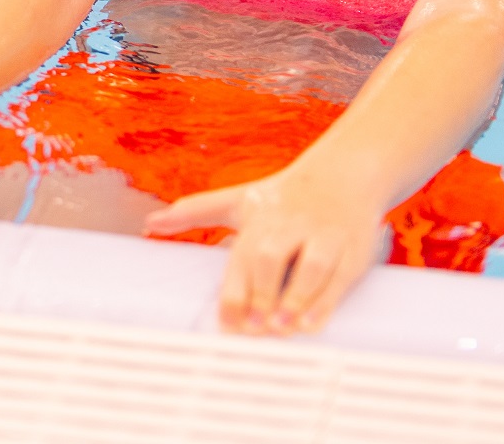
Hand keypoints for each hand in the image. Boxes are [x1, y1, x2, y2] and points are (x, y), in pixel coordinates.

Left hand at [145, 164, 390, 335]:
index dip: (234, 292)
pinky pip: (339, 276)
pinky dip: (325, 302)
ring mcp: (323, 236)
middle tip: (253, 329)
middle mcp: (290, 226)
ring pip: (311, 266)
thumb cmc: (283, 196)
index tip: (227, 322)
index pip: (242, 257)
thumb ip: (195, 212)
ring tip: (280, 327)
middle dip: (262, 293)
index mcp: (261, 219)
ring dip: (295, 298)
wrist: (343, 173)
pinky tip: (311, 323)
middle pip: (272, 257)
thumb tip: (151, 222)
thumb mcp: (239, 200)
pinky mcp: (353, 248)